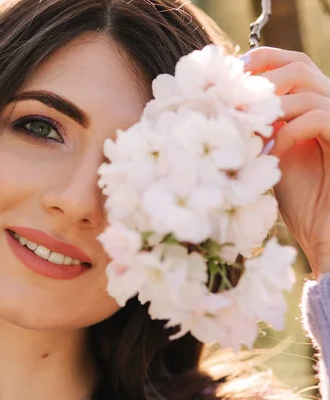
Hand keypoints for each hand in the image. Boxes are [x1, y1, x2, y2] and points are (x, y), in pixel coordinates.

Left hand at [242, 47, 329, 278]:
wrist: (324, 229)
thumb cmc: (297, 194)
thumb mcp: (267, 152)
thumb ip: (254, 125)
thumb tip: (214, 103)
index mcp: (311, 103)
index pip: (289, 62)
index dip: (259, 61)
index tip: (228, 76)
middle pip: (298, 65)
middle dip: (259, 79)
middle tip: (231, 100)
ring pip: (307, 90)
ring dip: (268, 108)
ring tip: (245, 128)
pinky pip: (318, 119)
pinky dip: (287, 132)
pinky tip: (270, 154)